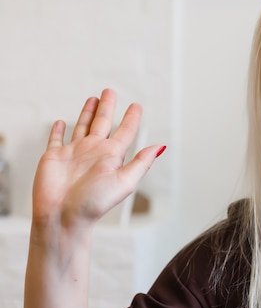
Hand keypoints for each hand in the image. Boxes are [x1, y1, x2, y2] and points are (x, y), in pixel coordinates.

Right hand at [32, 89, 164, 229]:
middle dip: (107, 106)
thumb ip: (142, 163)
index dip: (131, 118)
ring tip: (93, 98)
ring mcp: (74, 153)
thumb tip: (160, 146)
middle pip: (103, 122)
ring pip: (82, 126)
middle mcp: (94, 151)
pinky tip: (62, 122)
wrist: (63, 216)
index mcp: (112, 156)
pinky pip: (55, 139)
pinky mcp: (53, 157)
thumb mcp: (125, 182)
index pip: (125, 131)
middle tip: (110, 91)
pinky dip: (58, 130)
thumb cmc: (94, 203)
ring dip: (87, 113)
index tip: (137, 105)